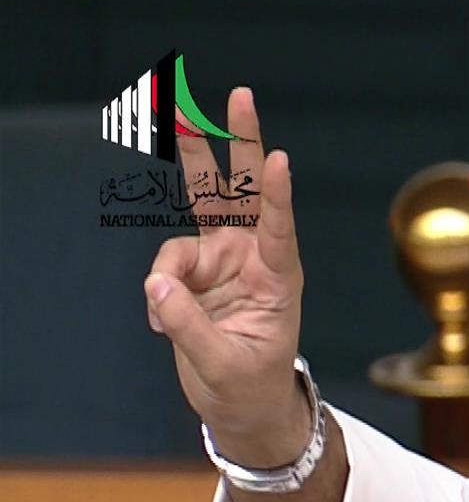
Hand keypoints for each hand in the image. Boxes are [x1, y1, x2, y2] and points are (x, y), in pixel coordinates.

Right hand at [145, 86, 307, 466]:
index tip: (278, 160)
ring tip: (167, 307)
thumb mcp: (224, 366)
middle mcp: (253, 258)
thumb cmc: (249, 386)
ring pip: (197, 210)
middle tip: (240, 95)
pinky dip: (158, 295)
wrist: (241, 406)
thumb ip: (189, 327)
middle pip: (243, 189)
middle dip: (238, 142)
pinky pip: (163, 266)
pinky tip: (164, 325)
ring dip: (180, 213)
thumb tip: (156, 286)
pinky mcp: (193, 269)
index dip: (275, 195)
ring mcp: (221, 259)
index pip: (279, 229)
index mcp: (279, 279)